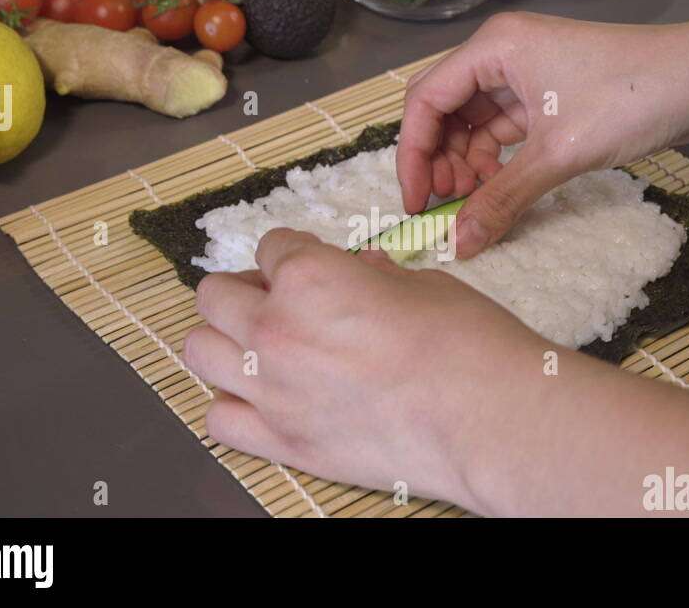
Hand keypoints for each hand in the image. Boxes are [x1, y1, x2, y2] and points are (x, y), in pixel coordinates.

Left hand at [183, 228, 556, 510]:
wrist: (488, 419)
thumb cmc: (467, 345)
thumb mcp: (422, 285)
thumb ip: (372, 277)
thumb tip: (361, 272)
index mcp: (309, 277)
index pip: (272, 246)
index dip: (294, 253)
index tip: (308, 264)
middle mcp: (276, 329)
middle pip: (215, 295)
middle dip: (244, 289)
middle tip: (276, 299)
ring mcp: (273, 390)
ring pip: (200, 350)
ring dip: (225, 340)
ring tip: (259, 346)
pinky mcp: (284, 442)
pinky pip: (219, 419)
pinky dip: (233, 404)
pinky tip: (263, 398)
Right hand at [397, 11, 688, 258]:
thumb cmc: (633, 98)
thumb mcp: (559, 155)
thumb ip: (502, 200)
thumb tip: (459, 245)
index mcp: (493, 48)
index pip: (426, 101)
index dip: (414, 156)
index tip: (417, 204)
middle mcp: (500, 54)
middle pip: (443, 111)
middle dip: (438, 161)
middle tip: (445, 209)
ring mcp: (523, 73)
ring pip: (471, 124)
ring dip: (466, 165)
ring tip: (473, 204)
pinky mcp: (544, 95)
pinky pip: (500, 131)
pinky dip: (494, 162)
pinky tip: (498, 189)